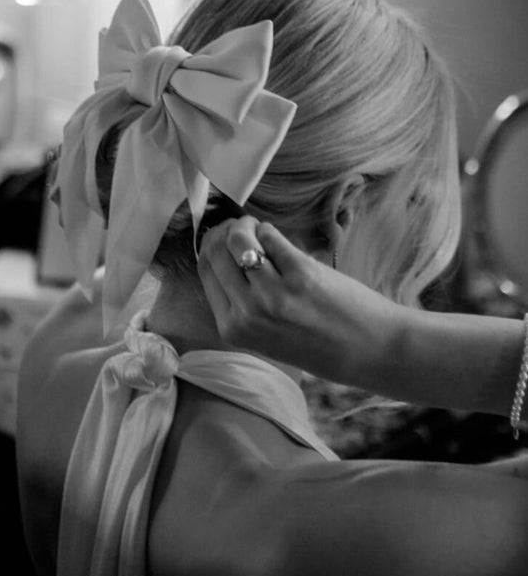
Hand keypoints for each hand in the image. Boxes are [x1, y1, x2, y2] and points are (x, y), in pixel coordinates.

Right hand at [198, 217, 403, 383]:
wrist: (371, 350)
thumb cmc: (321, 344)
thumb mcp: (266, 336)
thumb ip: (242, 303)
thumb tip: (225, 253)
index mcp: (233, 329)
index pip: (205, 271)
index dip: (211, 245)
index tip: (224, 237)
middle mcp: (247, 313)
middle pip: (215, 252)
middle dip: (226, 231)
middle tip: (242, 228)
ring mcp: (273, 293)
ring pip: (238, 240)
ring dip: (247, 226)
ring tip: (259, 229)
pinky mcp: (301, 273)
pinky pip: (270, 236)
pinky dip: (269, 230)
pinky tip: (277, 237)